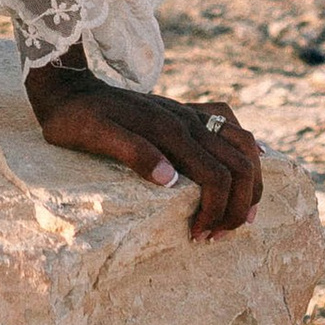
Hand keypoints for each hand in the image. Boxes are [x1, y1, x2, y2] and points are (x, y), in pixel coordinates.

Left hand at [28, 65, 262, 240]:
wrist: (70, 88)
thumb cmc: (77, 119)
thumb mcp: (94, 136)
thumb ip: (133, 153)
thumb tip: (170, 180)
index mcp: (170, 131)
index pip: (216, 177)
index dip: (216, 211)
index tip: (199, 236)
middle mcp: (188, 120)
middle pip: (241, 165)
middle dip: (239, 205)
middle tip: (218, 235)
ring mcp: (190, 114)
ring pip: (244, 145)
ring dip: (251, 181)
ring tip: (241, 213)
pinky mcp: (186, 112)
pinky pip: (230, 123)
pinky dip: (248, 146)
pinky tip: (254, 161)